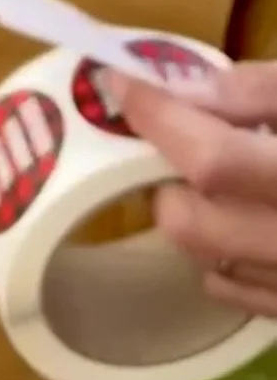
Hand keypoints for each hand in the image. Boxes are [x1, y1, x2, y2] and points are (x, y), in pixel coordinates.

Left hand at [107, 65, 276, 320]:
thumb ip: (257, 92)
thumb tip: (178, 87)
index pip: (214, 160)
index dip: (158, 120)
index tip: (121, 85)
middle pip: (190, 225)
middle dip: (166, 181)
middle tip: (175, 147)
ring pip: (208, 265)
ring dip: (193, 219)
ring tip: (211, 183)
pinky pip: (237, 295)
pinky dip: (222, 259)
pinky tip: (237, 225)